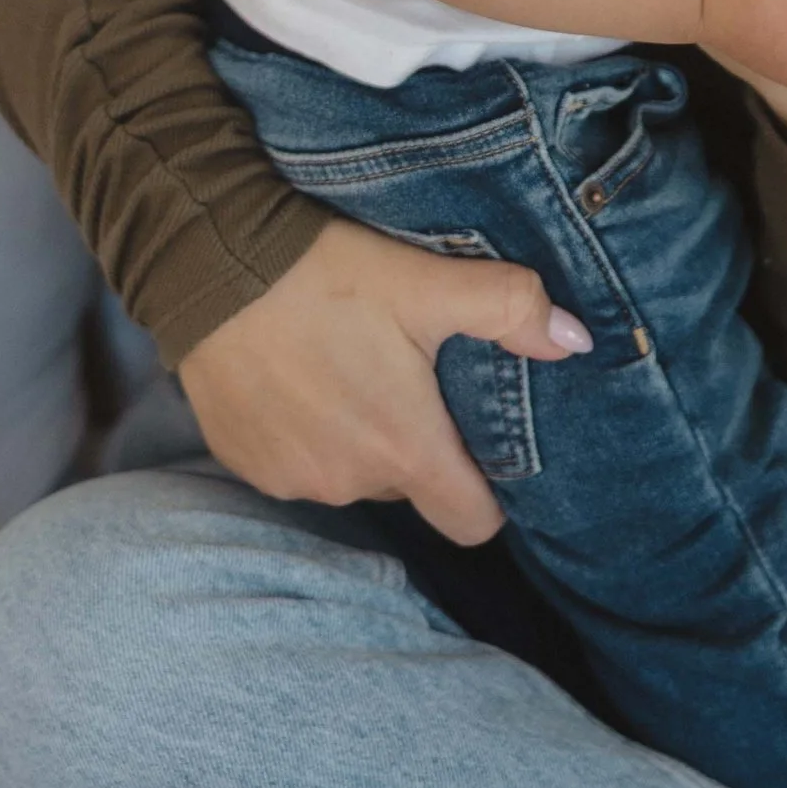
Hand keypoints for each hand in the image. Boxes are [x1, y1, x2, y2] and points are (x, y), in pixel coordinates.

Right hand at [176, 216, 592, 541]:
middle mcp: (350, 482)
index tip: (483, 449)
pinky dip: (305, 432)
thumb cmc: (325, 274)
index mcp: (405, 449)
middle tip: (407, 374)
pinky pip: (297, 463)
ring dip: (358, 436)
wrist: (210, 264)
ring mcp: (291, 479)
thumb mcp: (427, 281)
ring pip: (352, 472)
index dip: (489, 493)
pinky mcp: (245, 464)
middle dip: (416, 443)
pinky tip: (297, 375)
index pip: (473, 523)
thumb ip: (511, 309)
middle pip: (410, 487)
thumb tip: (576, 341)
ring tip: (347, 366)